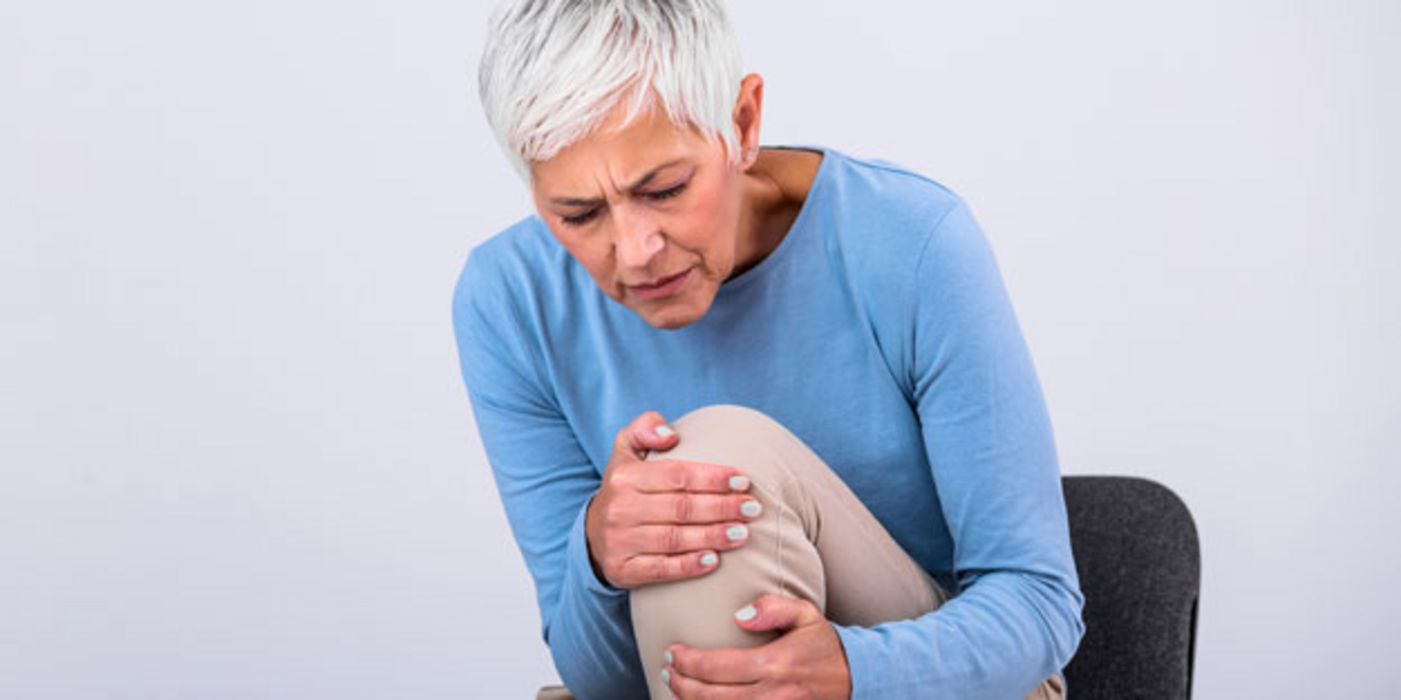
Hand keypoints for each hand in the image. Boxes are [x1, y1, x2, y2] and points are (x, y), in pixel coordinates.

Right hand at [585, 411, 761, 588]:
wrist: (594, 535)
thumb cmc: (626, 489)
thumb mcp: (626, 450)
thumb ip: (645, 428)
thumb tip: (670, 434)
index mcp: (625, 476)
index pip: (677, 475)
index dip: (712, 477)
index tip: (743, 480)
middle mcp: (620, 508)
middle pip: (681, 507)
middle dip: (722, 507)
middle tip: (753, 508)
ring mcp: (620, 541)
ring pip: (674, 539)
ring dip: (712, 536)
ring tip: (743, 533)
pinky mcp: (623, 570)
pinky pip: (661, 569)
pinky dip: (688, 566)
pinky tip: (714, 561)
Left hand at [663, 594, 851, 698]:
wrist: (856, 677)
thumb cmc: (823, 644)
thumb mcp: (806, 614)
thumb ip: (773, 607)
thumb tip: (740, 615)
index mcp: (774, 664)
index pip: (716, 667)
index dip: (687, 662)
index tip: (672, 651)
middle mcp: (771, 693)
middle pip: (710, 696)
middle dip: (680, 683)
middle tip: (667, 669)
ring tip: (676, 687)